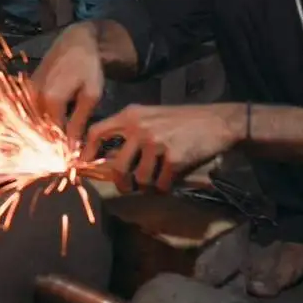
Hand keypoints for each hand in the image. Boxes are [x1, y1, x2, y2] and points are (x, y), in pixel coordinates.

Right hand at [31, 23, 104, 143]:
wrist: (75, 41)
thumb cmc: (88, 66)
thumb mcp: (91, 94)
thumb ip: (79, 121)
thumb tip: (73, 147)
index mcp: (51, 99)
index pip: (54, 134)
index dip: (63, 148)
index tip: (72, 158)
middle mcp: (35, 96)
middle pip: (41, 129)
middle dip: (53, 142)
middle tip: (67, 150)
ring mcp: (29, 91)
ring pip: (35, 121)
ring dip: (46, 131)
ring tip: (62, 137)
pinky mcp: (28, 87)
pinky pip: (33, 110)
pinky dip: (41, 120)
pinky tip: (54, 123)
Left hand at [83, 103, 242, 191]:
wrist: (218, 121)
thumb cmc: (182, 120)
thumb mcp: (151, 116)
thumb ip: (129, 131)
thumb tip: (107, 157)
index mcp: (131, 115)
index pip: (97, 132)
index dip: (87, 152)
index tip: (84, 166)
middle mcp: (139, 127)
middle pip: (116, 166)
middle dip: (121, 183)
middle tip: (127, 187)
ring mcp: (156, 143)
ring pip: (140, 179)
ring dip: (149, 185)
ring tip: (159, 177)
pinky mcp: (173, 158)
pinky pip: (161, 184)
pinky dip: (166, 186)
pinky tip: (173, 177)